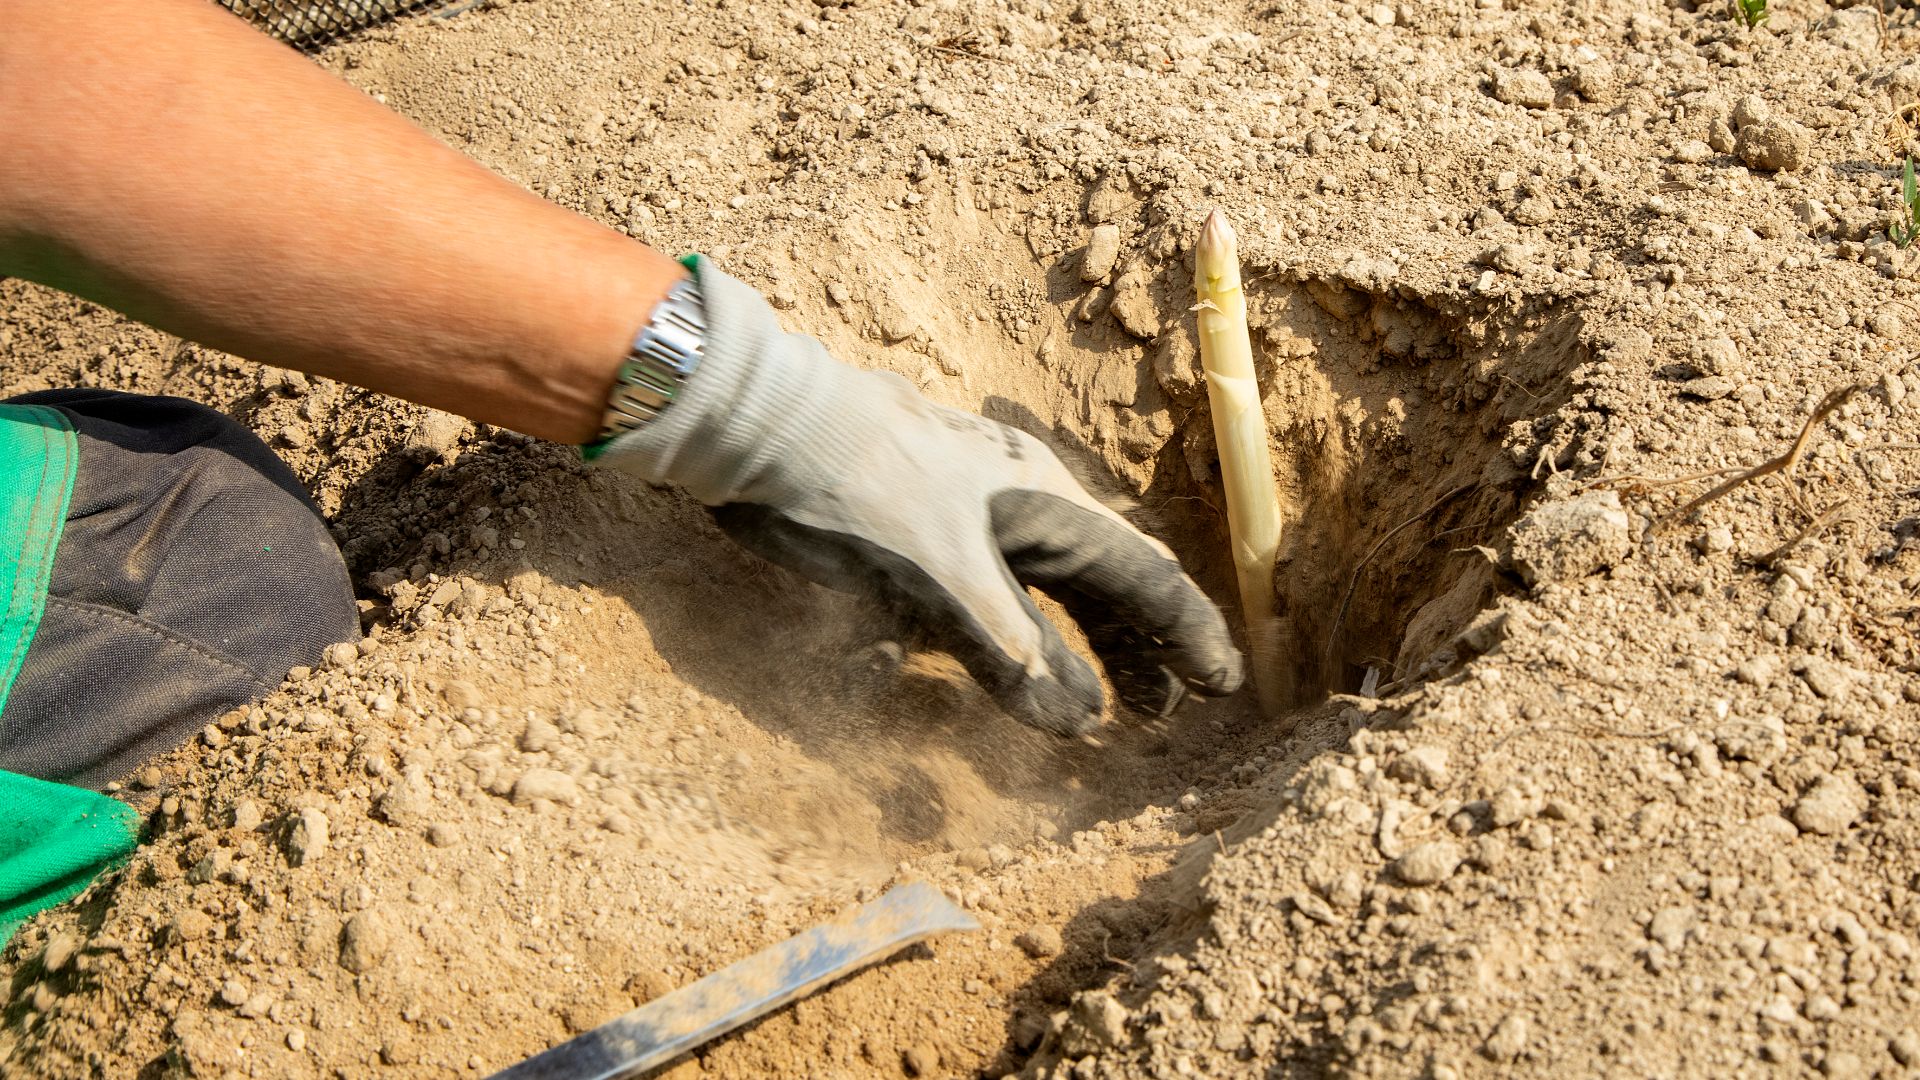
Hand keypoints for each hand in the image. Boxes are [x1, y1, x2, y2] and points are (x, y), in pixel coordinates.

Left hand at [598, 259, 1243, 735]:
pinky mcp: (925, 536)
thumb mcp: (942, 577)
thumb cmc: (862, 489)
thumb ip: (1009, 650)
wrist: (766, 428)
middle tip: (1163, 715)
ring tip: (1106, 710)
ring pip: (1050, 594)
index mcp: (1048, 506)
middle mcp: (1022, 510)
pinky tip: (1011, 675)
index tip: (1221, 686)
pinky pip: (994, 599)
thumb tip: (1076, 721)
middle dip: (1139, 650)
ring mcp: (974, 521)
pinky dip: (1016, 644)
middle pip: (1104, 585)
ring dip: (1081, 652)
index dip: (1185, 633)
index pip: (1141, 576)